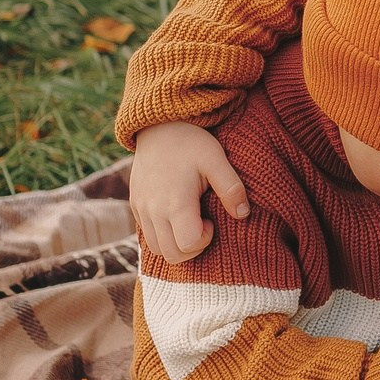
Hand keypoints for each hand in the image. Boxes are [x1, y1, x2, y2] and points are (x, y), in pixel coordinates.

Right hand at [128, 122, 249, 261]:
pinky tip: (177, 215)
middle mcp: (153, 210)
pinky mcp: (135, 205)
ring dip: (176, 244)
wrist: (158, 125)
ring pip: (156, 248)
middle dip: (192, 247)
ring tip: (190, 220)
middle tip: (203, 224)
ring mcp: (141, 209)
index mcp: (175, 202)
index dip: (204, 240)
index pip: (187, 245)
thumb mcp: (216, 159)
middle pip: (171, 254)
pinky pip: (146, 235)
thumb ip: (231, 188)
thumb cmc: (191, 141)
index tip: (212, 221)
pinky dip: (163, 235)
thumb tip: (244, 214)